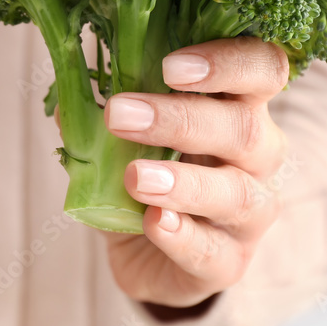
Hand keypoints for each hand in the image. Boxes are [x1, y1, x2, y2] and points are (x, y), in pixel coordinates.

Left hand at [102, 37, 288, 308]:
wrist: (147, 254)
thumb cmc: (144, 176)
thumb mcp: (119, 137)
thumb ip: (100, 111)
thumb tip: (64, 97)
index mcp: (238, 107)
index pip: (262, 69)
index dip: (229, 61)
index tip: (170, 65)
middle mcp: (257, 157)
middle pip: (246, 129)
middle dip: (181, 119)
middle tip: (120, 115)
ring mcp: (250, 215)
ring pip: (238, 194)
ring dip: (184, 183)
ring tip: (135, 177)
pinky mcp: (230, 264)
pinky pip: (214, 251)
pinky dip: (181, 236)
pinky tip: (153, 222)